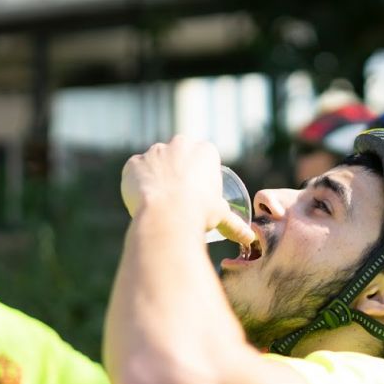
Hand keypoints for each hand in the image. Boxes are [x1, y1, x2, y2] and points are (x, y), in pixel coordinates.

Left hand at [119, 135, 253, 246]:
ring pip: (155, 162)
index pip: (203, 157)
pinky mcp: (134, 162)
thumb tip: (250, 239)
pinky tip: (142, 199)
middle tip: (178, 195)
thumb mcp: (221, 216)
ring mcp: (154, 151)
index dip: (199, 174)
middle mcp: (179, 144)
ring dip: (156, 175)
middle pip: (178, 154)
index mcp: (205, 151)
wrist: (168, 216)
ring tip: (159, 200)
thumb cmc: (200, 213)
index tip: (197, 190)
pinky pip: (134, 171)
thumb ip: (235, 224)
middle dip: (177, 170)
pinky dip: (136, 183)